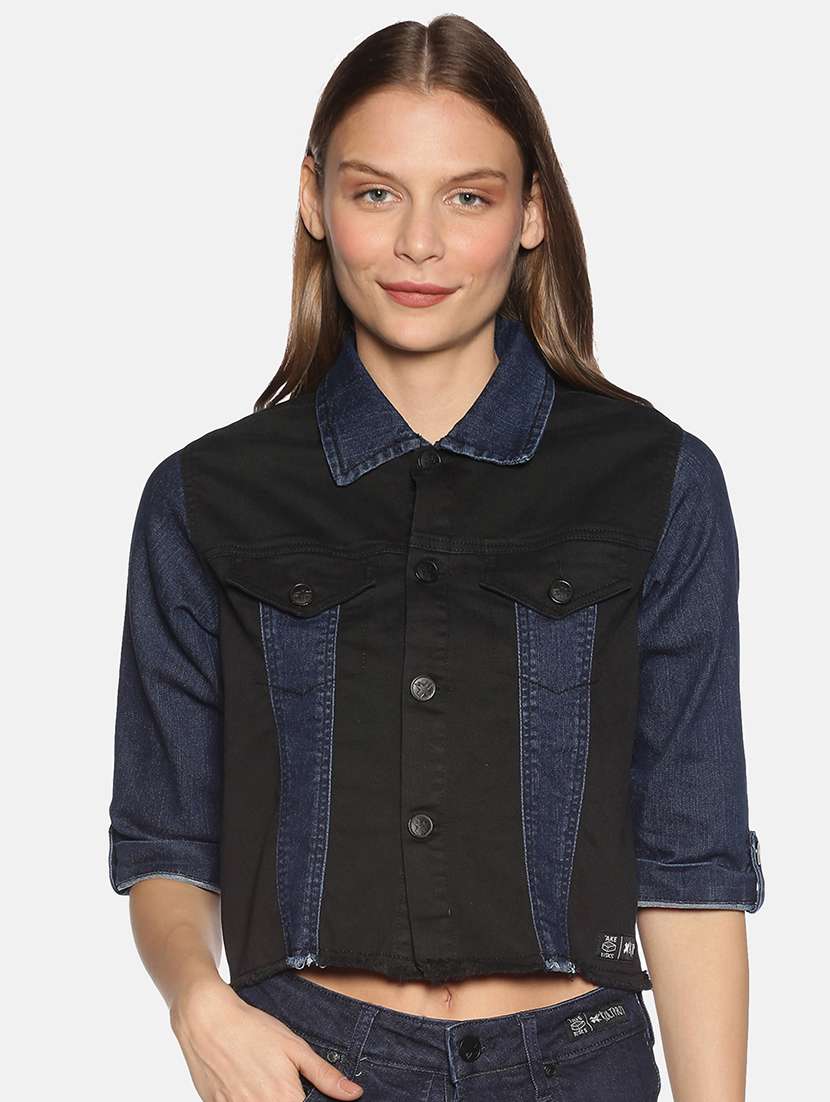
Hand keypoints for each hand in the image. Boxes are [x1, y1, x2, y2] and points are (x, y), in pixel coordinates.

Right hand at [170, 977, 363, 1099]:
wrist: (206, 1020)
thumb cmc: (252, 1029)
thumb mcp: (294, 1047)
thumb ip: (324, 1075)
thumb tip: (353, 1094)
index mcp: (285, 1099)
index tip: (306, 1093)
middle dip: (290, 1099)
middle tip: (285, 1083)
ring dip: (268, 1099)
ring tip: (265, 1080)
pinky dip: (248, 1099)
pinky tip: (248, 1084)